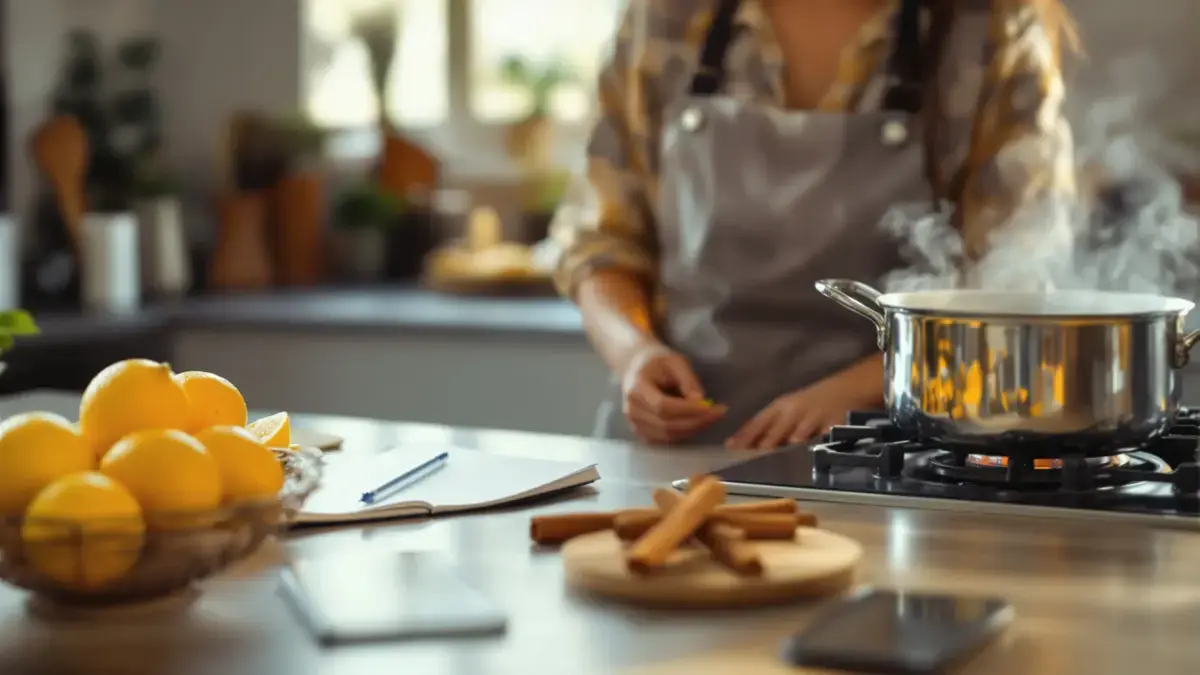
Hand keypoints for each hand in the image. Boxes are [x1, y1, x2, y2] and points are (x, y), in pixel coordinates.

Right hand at [621, 345, 725, 444]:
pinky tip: (696, 424)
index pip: (663, 406)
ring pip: (667, 435)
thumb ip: (688, 381)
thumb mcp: (676, 362)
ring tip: (710, 418)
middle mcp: (632, 409)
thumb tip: (700, 402)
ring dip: (692, 430)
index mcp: (637, 388)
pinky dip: (683, 435)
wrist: (637, 368)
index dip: (688, 410)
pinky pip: (664, 441)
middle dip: (696, 422)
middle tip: (718, 414)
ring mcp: (634, 423)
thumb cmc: (658, 363)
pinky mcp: (640, 432)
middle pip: (665, 425)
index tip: (712, 407)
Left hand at [727, 357, 882, 449]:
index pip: (758, 422)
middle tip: (747, 459)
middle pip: (775, 430)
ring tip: (773, 456)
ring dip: (785, 445)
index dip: (744, 435)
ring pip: (797, 433)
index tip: (729, 447)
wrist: (847, 388)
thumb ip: (771, 426)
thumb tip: (747, 444)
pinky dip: (816, 443)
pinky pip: (823, 435)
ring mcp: (813, 416)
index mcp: (780, 407)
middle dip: (762, 444)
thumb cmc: (812, 402)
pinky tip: (809, 451)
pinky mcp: (833, 422)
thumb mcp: (789, 409)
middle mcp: (794, 411)